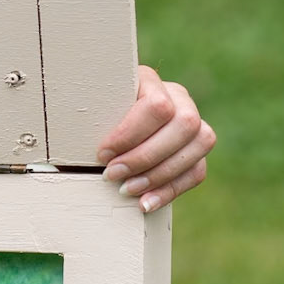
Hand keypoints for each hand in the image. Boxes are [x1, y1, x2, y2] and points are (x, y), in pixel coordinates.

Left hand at [98, 65, 214, 212]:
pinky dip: (171, 190)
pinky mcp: (196, 149)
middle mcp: (178, 97)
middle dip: (146, 157)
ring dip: (161, 174)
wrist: (103, 126)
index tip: (101, 154)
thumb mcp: (87, 112)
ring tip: (127, 190)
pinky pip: (197, 170)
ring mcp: (193, 122)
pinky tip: (146, 203)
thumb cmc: (89, 118)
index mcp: (150, 80)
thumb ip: (89, 119)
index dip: (130, 135)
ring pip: (200, 143)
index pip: (157, 106)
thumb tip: (82, 146)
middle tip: (112, 175)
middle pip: (184, 124)